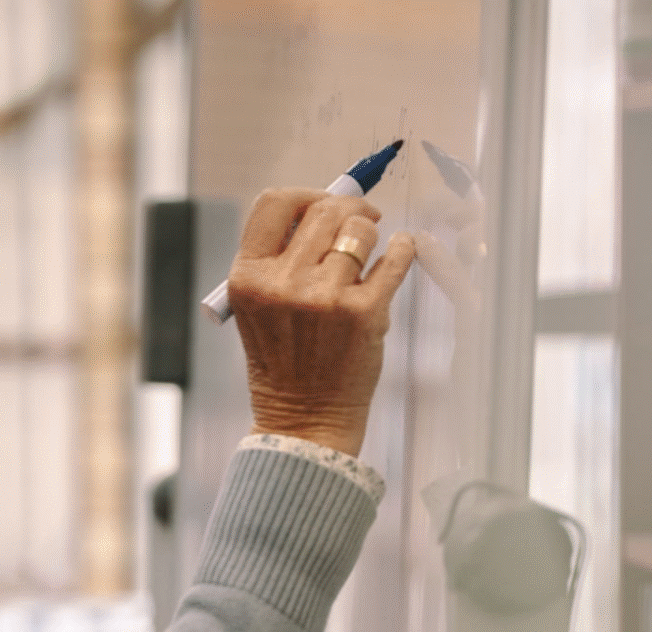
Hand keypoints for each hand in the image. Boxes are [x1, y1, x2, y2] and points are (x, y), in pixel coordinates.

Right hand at [226, 187, 416, 455]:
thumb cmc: (284, 359)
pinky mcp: (364, 313)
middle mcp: (282, 284)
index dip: (304, 196)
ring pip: (360, 229)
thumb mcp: (258, 308)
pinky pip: (395, 256)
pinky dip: (403, 248)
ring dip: (370, 234)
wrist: (303, 416)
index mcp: (248, 278)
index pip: (274, 204)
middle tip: (361, 222)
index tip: (322, 206)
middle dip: (348, 210)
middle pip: (323, 209)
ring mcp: (324, 298)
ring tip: (367, 255)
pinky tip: (399, 252)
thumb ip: (279, 259)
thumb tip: (326, 207)